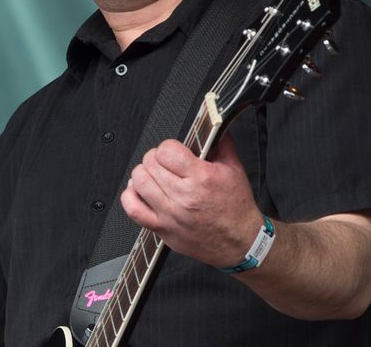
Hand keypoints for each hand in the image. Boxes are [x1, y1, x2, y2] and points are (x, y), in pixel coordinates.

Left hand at [120, 134, 264, 267]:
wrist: (240, 243)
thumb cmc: (236, 209)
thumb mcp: (235, 170)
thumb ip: (222, 144)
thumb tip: (214, 127)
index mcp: (201, 178)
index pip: (166, 150)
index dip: (168, 147)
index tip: (173, 152)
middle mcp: (184, 196)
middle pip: (150, 163)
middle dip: (156, 158)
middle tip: (166, 164)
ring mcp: (170, 214)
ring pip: (139, 181)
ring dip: (143, 174)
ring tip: (154, 175)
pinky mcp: (162, 229)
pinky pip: (133, 209)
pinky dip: (130, 196)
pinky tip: (140, 191)